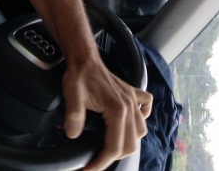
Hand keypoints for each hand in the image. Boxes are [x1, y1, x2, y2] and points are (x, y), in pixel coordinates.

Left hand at [61, 54, 152, 170]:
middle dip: (114, 156)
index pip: (115, 147)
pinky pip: (146, 107)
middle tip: (97, 159)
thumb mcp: (72, 95)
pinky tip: (130, 121)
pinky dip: (142, 118)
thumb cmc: (80, 75)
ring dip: (128, 142)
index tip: (89, 169)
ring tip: (110, 146)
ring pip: (141, 131)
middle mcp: (129, 106)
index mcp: (117, 109)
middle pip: (131, 144)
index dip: (101, 163)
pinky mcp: (132, 93)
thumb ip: (74, 116)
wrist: (85, 58)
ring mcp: (132, 99)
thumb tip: (72, 135)